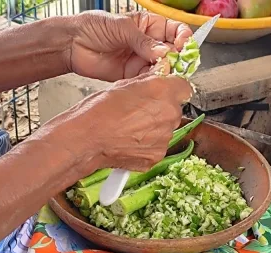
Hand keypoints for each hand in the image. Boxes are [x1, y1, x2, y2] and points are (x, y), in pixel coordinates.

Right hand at [57, 64, 191, 171]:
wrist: (86, 140)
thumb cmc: (98, 111)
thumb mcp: (123, 85)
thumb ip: (147, 82)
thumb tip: (157, 79)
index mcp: (163, 91)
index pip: (184, 87)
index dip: (172, 89)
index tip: (163, 91)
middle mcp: (169, 114)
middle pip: (174, 110)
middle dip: (161, 110)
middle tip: (139, 111)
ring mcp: (164, 138)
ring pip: (165, 129)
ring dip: (153, 128)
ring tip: (129, 127)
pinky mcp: (157, 156)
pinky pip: (156, 146)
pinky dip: (146, 144)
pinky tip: (128, 140)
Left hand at [67, 10, 192, 81]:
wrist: (73, 44)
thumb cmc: (94, 27)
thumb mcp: (122, 27)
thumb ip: (143, 41)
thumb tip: (163, 52)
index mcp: (149, 25)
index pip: (175, 31)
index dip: (182, 38)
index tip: (182, 46)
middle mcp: (148, 43)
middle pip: (172, 52)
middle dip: (176, 58)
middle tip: (174, 62)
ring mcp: (141, 59)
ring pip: (163, 67)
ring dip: (165, 71)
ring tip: (162, 71)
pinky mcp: (133, 75)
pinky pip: (148, 79)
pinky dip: (153, 81)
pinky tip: (152, 79)